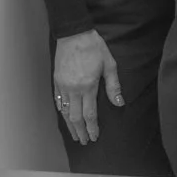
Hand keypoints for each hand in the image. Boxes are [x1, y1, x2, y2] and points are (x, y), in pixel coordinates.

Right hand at [52, 30, 122, 145]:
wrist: (73, 33)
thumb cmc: (94, 47)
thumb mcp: (109, 64)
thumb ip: (113, 86)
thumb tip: (119, 103)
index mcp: (88, 86)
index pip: (89, 114)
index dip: (92, 127)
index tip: (94, 137)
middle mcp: (73, 89)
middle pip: (75, 117)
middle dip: (80, 131)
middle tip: (84, 142)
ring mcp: (63, 85)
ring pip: (64, 111)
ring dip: (70, 126)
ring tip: (75, 136)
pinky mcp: (56, 81)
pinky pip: (58, 101)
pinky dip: (61, 112)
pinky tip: (65, 118)